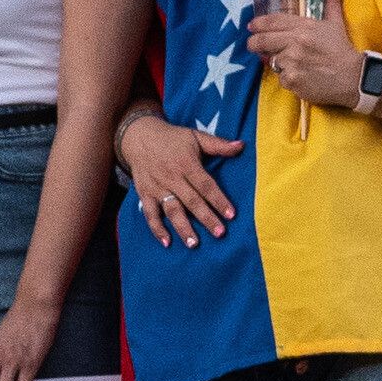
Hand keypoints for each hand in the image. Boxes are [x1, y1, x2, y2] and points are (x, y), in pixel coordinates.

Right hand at [118, 109, 241, 244]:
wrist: (139, 136)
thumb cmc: (172, 138)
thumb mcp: (195, 137)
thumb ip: (218, 144)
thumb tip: (242, 146)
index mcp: (186, 164)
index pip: (205, 185)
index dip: (219, 200)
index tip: (231, 215)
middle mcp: (172, 177)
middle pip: (191, 201)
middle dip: (206, 218)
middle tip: (219, 233)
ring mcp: (157, 187)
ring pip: (172, 210)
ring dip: (183, 228)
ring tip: (194, 244)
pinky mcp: (145, 194)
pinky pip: (150, 214)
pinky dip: (157, 229)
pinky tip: (167, 242)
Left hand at [241, 3, 362, 108]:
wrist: (352, 78)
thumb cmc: (342, 50)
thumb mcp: (336, 24)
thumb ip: (330, 4)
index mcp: (304, 27)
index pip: (273, 21)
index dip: (259, 23)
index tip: (251, 26)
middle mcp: (295, 42)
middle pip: (262, 41)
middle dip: (253, 43)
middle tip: (252, 44)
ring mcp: (292, 61)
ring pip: (271, 60)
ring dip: (277, 62)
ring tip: (292, 63)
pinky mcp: (291, 79)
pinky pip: (280, 77)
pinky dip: (287, 78)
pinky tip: (300, 76)